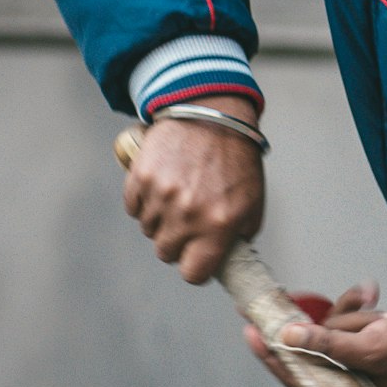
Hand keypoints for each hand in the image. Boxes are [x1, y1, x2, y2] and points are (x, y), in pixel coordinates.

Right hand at [122, 96, 264, 283]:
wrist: (213, 112)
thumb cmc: (236, 158)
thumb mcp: (252, 200)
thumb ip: (239, 235)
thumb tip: (225, 260)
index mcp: (218, 224)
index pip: (194, 274)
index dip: (196, 268)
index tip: (198, 258)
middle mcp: (187, 214)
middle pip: (167, 253)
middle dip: (178, 242)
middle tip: (190, 220)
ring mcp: (161, 196)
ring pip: (149, 230)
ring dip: (162, 219)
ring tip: (180, 193)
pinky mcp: (141, 177)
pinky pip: (134, 208)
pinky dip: (145, 200)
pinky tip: (163, 183)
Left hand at [244, 282, 386, 386]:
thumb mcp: (366, 347)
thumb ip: (325, 344)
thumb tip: (288, 337)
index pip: (294, 375)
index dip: (270, 356)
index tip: (251, 332)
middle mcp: (341, 374)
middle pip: (308, 348)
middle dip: (308, 325)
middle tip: (270, 302)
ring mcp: (351, 353)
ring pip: (328, 327)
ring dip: (346, 314)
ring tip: (372, 312)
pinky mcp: (361, 335)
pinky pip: (346, 317)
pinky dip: (356, 305)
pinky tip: (372, 298)